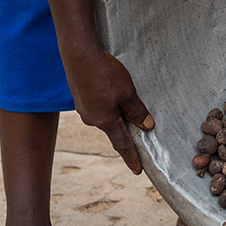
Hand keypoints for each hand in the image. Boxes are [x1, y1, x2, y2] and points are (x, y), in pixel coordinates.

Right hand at [68, 50, 152, 173]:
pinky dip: (106, 102)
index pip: (122, 145)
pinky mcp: (80, 98)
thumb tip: (147, 127)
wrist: (79, 55)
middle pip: (113, 129)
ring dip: (114, 112)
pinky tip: (108, 90)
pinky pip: (97, 106)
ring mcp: (84, 109)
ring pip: (105, 115)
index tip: (138, 171)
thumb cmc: (104, 74)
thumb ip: (137, 112)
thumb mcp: (127, 93)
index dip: (132, 158)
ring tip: (121, 98)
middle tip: (138, 126)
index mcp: (106, 121)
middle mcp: (92, 119)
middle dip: (125, 128)